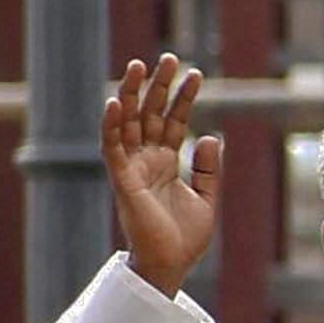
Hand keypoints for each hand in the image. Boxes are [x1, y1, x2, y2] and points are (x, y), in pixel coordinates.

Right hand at [102, 53, 219, 298]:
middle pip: (150, 114)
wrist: (171, 264)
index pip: (173, 121)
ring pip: (128, 122)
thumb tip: (212, 136)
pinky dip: (111, 125)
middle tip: (168, 58)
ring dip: (131, 94)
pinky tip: (114, 102)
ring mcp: (133, 167)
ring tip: (139, 65)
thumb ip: (209, 168)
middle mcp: (147, 159)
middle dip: (158, 85)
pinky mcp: (122, 179)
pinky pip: (112, 148)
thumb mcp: (207, 198)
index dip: (183, 98)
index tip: (195, 74)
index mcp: (167, 161)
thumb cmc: (184, 237)